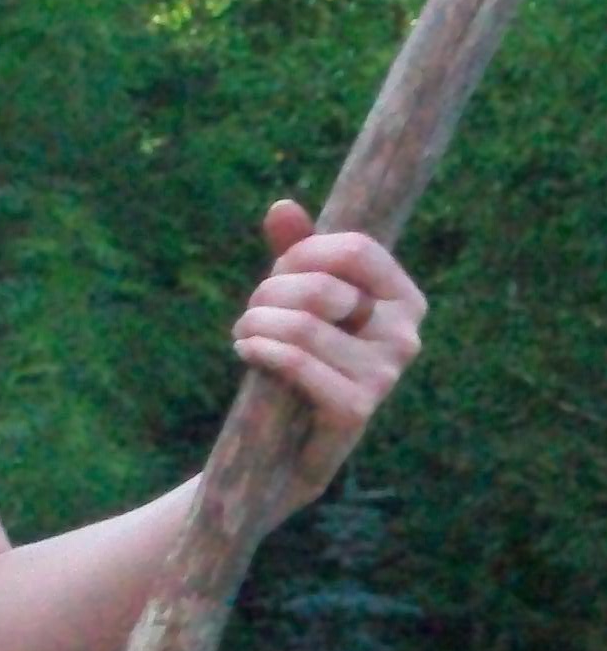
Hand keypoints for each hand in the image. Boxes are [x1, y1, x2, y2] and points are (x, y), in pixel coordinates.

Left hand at [232, 198, 426, 503]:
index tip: (279, 271)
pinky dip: (260, 350)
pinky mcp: (356, 409)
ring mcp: (386, 375)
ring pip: (303, 325)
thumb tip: (281, 208)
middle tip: (252, 311)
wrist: (291, 442)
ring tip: (244, 332)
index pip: (356, 249)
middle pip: (321, 287)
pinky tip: (247, 350)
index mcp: (405, 300)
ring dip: (256, 323)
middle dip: (270, 293)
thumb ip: (296, 252)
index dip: (304, 253)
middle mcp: (406, 336)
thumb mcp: (301, 299)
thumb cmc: (304, 357)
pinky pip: (296, 362)